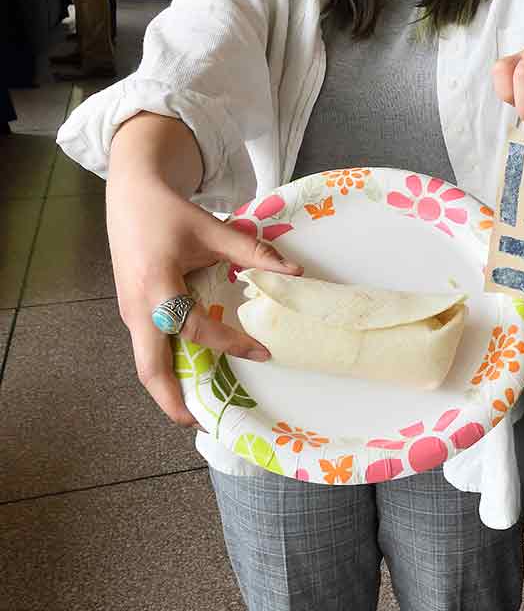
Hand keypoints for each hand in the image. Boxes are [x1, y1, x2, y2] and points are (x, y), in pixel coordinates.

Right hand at [107, 178, 301, 427]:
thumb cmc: (170, 213)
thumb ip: (252, 252)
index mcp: (157, 287)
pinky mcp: (131, 311)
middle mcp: (137, 308)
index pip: (196, 328)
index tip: (263, 352)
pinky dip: (165, 368)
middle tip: (202, 424)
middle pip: (149, 368)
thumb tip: (296, 272)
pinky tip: (190, 376)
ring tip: (197, 411)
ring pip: (145, 363)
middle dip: (172, 401)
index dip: (230, 343)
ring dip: (168, 389)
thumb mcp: (213, 230)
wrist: (131, 196)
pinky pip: (148, 348)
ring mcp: (129, 312)